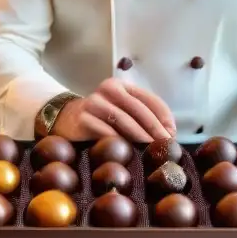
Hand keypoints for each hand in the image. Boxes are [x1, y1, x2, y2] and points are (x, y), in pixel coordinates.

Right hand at [52, 78, 175, 142]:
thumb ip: (141, 118)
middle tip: (165, 144)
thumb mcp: (122, 112)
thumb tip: (168, 136)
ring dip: (139, 135)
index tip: (172, 134)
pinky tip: (128, 152)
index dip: (164, 116)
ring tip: (150, 150)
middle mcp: (109, 89)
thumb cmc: (101, 118)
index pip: (150, 99)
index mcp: (122, 86)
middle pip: (138, 108)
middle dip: (154, 128)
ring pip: (122, 119)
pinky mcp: (83, 118)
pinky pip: (104, 130)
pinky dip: (119, 141)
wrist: (64, 118)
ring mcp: (94, 103)